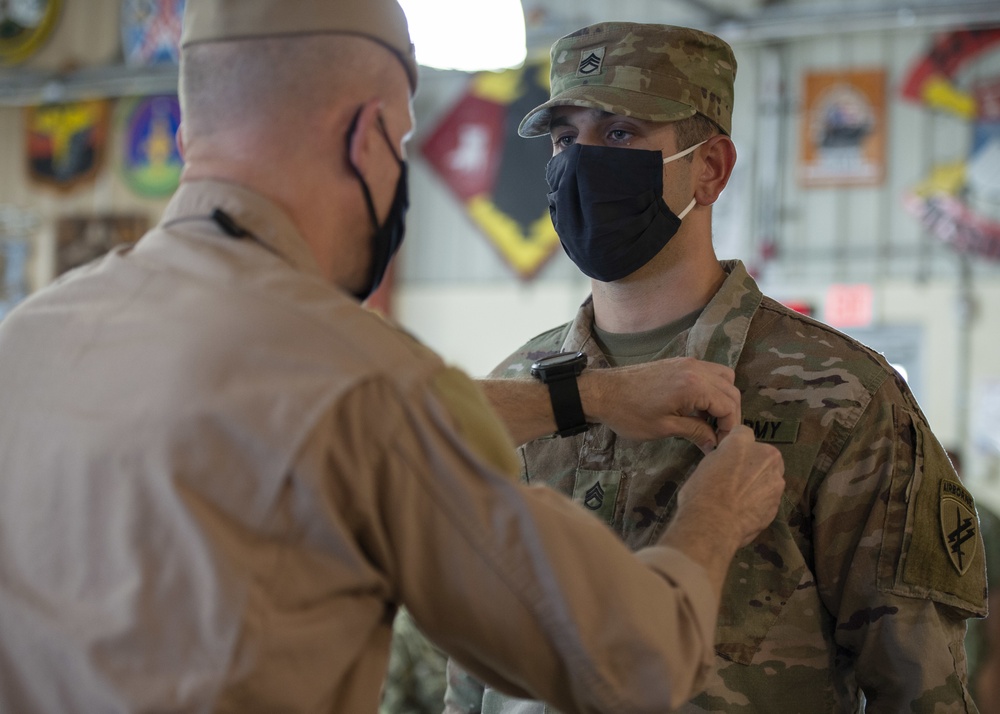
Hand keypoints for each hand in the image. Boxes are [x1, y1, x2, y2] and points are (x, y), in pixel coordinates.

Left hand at [580, 358, 740, 451]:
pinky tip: (698, 408)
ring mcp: (688, 363)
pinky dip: (712, 389)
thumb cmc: (629, 413)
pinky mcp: (679, 363)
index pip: (729, 406)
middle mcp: (696, 369)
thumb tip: (714, 444)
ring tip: (709, 421)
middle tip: (718, 436)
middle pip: (731, 390)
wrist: (602, 392)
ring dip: (723, 399)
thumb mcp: (664, 427)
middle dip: (730, 415)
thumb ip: (695, 432)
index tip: (720, 444)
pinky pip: (709, 372)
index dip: (729, 428)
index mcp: (693, 385)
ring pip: (724, 378)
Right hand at [674, 425, 784, 548]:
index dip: (735, 445)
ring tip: (739, 499)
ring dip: (759, 483)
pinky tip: (744, 511)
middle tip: (734, 479)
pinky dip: (760, 502)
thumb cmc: (701, 493)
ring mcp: (775, 481)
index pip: (743, 433)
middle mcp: (764, 457)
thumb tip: (726, 464)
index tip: (729, 456)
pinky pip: (769, 497)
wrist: (712, 525)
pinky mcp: (778, 503)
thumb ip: (723, 459)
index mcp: (742, 443)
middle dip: (753, 463)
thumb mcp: (705, 466)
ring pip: (769, 476)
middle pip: (763, 454)